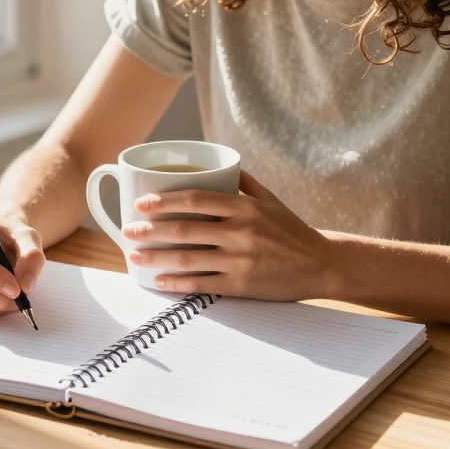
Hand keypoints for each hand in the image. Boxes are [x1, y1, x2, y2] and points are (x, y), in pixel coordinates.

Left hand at [123, 171, 336, 298]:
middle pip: (184, 229)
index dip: (163, 201)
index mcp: (244, 207)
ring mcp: (240, 260)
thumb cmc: (291, 230)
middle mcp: (241, 232)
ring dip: (155, 257)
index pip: (195, 199)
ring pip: (187, 259)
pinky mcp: (242, 285)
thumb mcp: (269, 199)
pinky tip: (158, 280)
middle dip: (149, 230)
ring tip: (134, 255)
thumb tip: (214, 163)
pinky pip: (201, 284)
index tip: (141, 203)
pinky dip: (176, 283)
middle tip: (128, 230)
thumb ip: (242, 182)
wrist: (321, 264)